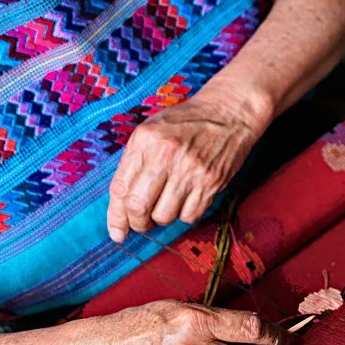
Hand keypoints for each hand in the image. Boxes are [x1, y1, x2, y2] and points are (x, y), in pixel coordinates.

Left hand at [107, 86, 269, 241]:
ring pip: (164, 216)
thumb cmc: (187, 122)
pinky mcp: (210, 182)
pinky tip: (187, 199)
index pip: (120, 187)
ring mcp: (190, 170)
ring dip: (162, 217)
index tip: (116, 232)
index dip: (116, 216)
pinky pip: (190, 215)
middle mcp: (165, 155)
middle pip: (139, 206)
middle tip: (142, 223)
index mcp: (145, 140)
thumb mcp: (152, 130)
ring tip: (168, 203)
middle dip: (137, 223)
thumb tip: (122, 202)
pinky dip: (185, 214)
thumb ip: (135, 161)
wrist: (228, 112)